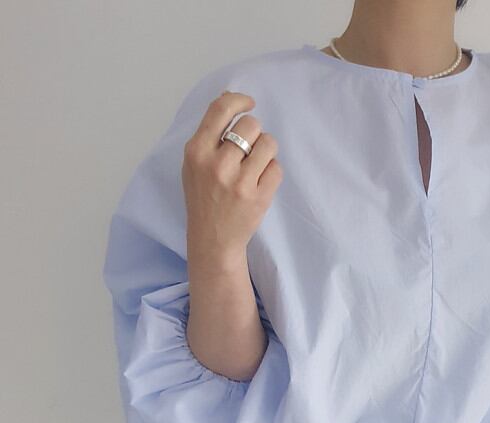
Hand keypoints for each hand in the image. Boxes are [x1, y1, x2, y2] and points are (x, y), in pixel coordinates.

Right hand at [182, 91, 283, 273]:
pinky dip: (272, 172)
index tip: (249, 103)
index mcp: (197, 151)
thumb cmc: (204, 198)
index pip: (221, 110)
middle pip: (251, 125)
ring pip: (268, 144)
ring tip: (256, 165)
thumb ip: (209, 133)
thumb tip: (228, 97)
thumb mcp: (194, 163)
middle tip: (249, 150)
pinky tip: (260, 182)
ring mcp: (239, 182)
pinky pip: (277, 168)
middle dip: (255, 133)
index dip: (239, 100)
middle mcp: (217, 164)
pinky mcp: (258, 197)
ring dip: (266, 151)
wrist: (212, 239)